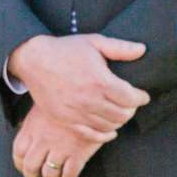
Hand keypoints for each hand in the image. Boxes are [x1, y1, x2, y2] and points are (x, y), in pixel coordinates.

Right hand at [5, 34, 149, 137]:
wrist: (34, 60)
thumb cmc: (65, 49)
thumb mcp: (94, 42)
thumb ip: (120, 47)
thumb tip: (142, 49)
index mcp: (100, 80)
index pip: (131, 98)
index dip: (141, 98)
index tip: (142, 96)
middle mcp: (90, 99)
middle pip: (122, 114)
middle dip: (131, 110)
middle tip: (131, 104)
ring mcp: (77, 112)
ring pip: (109, 126)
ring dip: (119, 121)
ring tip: (119, 113)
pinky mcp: (66, 120)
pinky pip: (91, 135)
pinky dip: (104, 135)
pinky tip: (110, 130)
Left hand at [11, 105, 111, 176]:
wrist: (91, 97)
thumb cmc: (66, 98)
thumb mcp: (43, 104)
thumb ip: (33, 119)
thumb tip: (21, 126)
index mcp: (32, 127)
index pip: (18, 152)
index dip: (19, 164)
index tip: (23, 167)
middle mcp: (43, 140)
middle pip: (30, 167)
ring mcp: (61, 148)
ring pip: (49, 174)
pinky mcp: (78, 153)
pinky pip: (69, 174)